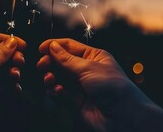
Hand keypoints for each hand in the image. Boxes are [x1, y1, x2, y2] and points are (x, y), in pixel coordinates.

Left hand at [0, 33, 25, 123]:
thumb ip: (4, 50)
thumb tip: (13, 42)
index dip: (9, 41)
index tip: (23, 44)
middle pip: (0, 54)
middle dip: (12, 58)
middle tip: (19, 61)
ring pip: (3, 69)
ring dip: (12, 71)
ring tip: (14, 75)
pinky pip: (3, 83)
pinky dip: (11, 84)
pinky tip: (15, 86)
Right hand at [37, 39, 162, 131]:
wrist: (123, 116)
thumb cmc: (112, 87)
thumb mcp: (88, 68)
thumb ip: (67, 59)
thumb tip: (52, 46)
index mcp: (93, 56)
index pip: (69, 46)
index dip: (54, 46)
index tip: (40, 48)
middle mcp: (86, 69)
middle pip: (61, 61)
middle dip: (50, 62)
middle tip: (42, 65)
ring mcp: (80, 85)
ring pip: (58, 77)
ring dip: (50, 76)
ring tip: (49, 79)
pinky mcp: (75, 101)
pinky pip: (59, 92)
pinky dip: (54, 90)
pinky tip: (56, 90)